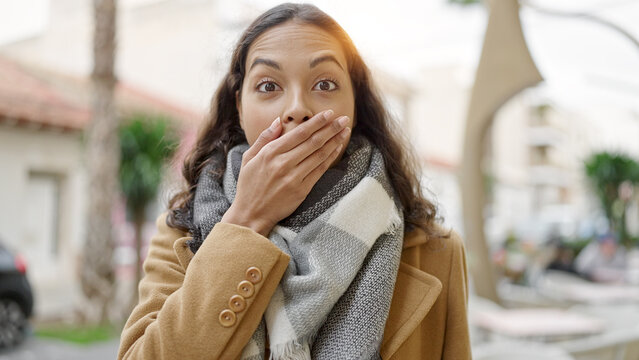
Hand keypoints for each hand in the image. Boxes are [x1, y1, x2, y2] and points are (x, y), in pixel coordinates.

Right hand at [221, 110, 350, 235]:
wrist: (251, 214)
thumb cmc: (248, 185)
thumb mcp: (248, 158)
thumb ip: (264, 138)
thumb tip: (278, 121)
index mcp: (270, 153)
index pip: (299, 133)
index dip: (316, 122)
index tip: (328, 113)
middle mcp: (283, 163)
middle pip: (312, 142)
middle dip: (331, 128)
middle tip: (343, 119)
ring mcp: (293, 177)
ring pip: (319, 155)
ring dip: (334, 141)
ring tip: (345, 131)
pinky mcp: (301, 190)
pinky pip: (319, 170)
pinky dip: (330, 158)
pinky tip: (337, 148)